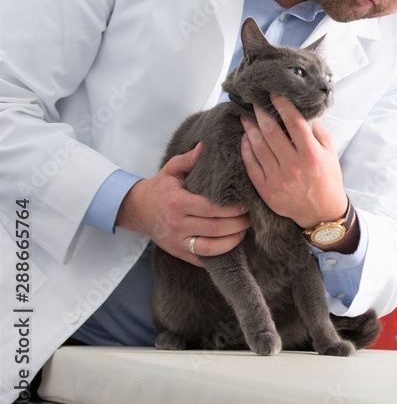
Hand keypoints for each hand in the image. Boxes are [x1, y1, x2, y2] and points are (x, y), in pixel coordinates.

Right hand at [117, 142, 249, 265]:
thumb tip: (206, 145)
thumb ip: (189, 159)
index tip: (247, 203)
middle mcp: (177, 224)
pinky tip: (232, 242)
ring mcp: (177, 241)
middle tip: (252, 217)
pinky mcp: (179, 253)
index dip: (233, 208)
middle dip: (239, 224)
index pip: (212, 208)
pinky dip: (221, 253)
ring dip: (233, 240)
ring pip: (212, 247)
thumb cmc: (160, 187)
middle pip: (216, 228)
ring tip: (245, 230)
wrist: (137, 210)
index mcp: (178, 202)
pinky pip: (203, 258)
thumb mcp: (171, 170)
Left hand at [241, 95, 347, 228]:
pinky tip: (245, 139)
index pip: (294, 122)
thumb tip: (302, 113)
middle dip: (261, 113)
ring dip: (250, 129)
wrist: (321, 212)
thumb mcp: (330, 153)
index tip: (274, 95)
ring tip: (246, 118)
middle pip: (271, 132)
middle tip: (254, 103)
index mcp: (311, 154)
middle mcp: (294, 165)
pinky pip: (251, 165)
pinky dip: (246, 149)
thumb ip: (317, 132)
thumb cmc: (327, 179)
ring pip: (258, 147)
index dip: (282, 105)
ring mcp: (278, 178)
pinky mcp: (266, 189)